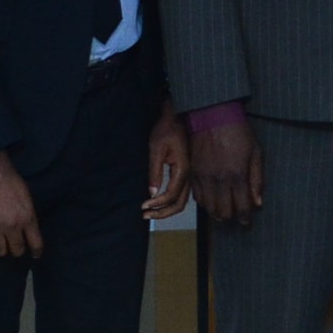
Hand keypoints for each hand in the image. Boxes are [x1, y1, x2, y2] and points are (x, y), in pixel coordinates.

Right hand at [0, 151, 42, 257]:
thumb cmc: (11, 180)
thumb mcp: (27, 199)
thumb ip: (28, 216)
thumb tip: (28, 231)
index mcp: (28, 218)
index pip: (36, 244)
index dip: (36, 252)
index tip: (35, 255)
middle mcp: (13, 226)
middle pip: (17, 250)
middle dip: (17, 250)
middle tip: (15, 247)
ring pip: (0, 251)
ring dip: (2, 249)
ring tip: (0, 245)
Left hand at [140, 106, 191, 221]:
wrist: (178, 117)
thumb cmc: (167, 129)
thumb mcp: (156, 149)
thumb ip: (155, 171)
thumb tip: (151, 193)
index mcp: (183, 170)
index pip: (171, 195)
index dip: (157, 204)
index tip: (143, 206)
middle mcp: (189, 175)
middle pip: (179, 204)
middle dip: (162, 213)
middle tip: (145, 215)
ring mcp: (189, 175)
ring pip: (181, 201)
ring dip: (166, 209)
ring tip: (150, 212)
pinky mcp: (186, 173)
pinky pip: (181, 194)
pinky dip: (171, 202)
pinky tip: (159, 201)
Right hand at [192, 117, 264, 224]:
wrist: (213, 115)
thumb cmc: (238, 132)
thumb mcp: (255, 154)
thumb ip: (257, 180)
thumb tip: (258, 203)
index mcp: (237, 175)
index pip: (242, 207)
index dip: (245, 218)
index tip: (247, 221)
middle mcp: (219, 179)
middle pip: (224, 211)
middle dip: (232, 217)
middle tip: (237, 215)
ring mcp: (204, 177)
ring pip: (209, 207)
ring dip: (217, 212)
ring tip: (224, 209)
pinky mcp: (193, 172)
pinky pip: (197, 196)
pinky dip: (205, 202)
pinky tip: (212, 199)